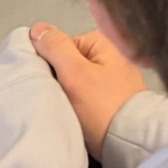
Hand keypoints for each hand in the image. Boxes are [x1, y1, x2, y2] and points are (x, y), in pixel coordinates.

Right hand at [29, 24, 145, 160]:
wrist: (128, 139)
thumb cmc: (104, 105)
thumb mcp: (76, 73)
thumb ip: (57, 48)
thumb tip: (38, 28)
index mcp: (101, 42)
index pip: (61, 46)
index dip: (48, 64)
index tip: (45, 82)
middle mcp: (108, 55)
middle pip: (68, 64)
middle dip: (57, 80)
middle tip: (55, 96)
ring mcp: (111, 78)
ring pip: (74, 83)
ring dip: (66, 94)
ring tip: (64, 107)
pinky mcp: (111, 99)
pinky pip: (84, 97)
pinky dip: (76, 105)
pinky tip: (75, 115)